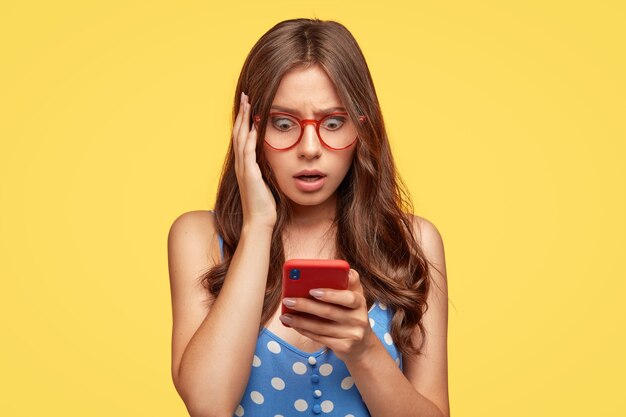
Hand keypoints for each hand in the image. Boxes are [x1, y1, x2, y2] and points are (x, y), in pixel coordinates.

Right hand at [232, 92, 276, 228]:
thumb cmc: (264, 205)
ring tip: (248, 104)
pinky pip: (248, 152)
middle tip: (246, 96)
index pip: (243, 137)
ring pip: (241, 138)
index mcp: (245, 165)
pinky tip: (254, 126)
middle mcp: (241, 165)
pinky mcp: (249, 175)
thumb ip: (266, 168)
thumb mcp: (266, 181)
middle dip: (242, 114)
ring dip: (244, 120)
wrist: (259, 221)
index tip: (249, 105)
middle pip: (239, 133)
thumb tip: (274, 158)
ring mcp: (244, 169)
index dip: (245, 120)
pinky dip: (250, 138)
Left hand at [279, 269, 375, 363]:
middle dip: (306, 305)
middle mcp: (359, 319)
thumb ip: (345, 282)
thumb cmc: (351, 313)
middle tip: (288, 300)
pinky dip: (304, 330)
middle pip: (329, 312)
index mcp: (360, 302)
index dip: (330, 294)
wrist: (362, 344)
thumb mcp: (354, 296)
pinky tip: (294, 325)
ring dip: (300, 320)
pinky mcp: (344, 347)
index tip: (312, 291)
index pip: (348, 297)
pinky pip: (320, 338)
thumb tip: (325, 269)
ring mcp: (352, 335)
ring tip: (285, 315)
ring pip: (321, 327)